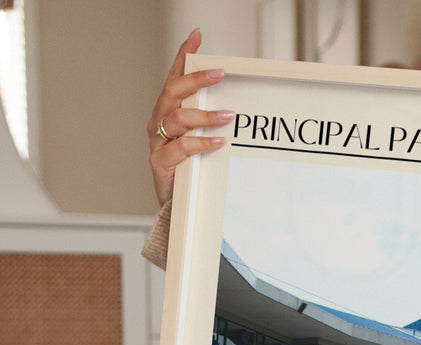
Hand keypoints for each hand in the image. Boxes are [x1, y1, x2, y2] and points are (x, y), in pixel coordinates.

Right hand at [147, 28, 232, 205]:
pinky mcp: (161, 163)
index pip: (174, 77)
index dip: (184, 56)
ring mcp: (158, 142)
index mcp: (167, 111)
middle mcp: (159, 122)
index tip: (197, 37)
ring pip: (177, 119)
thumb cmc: (189, 168)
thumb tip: (237, 105)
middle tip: (219, 73)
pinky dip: (201, 143)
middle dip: (195, 80)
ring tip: (228, 116)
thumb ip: (210, 120)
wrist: (175, 205)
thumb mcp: (200, 138)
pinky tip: (218, 142)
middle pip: (173, 92)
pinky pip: (181, 148)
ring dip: (204, 115)